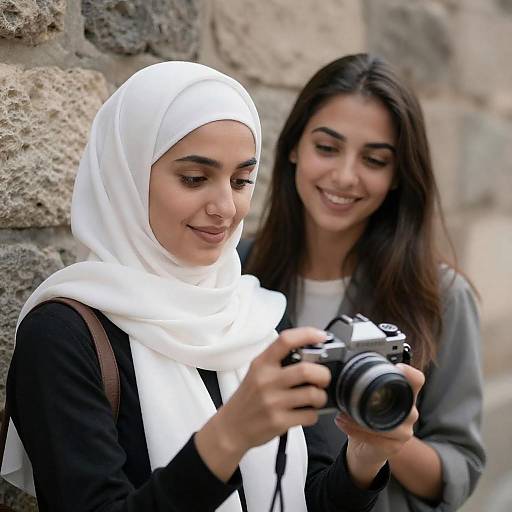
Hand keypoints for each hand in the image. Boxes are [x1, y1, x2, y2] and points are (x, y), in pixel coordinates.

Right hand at [195, 327, 330, 480]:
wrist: (231, 427)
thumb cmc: (248, 399)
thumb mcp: (256, 372)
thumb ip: (278, 362)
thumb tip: (310, 354)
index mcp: (262, 363)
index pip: (286, 340)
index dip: (307, 335)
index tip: (320, 336)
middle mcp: (266, 380)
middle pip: (306, 370)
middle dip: (323, 374)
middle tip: (323, 378)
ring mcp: (273, 402)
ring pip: (313, 395)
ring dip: (321, 397)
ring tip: (315, 398)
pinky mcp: (279, 421)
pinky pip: (309, 416)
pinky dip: (313, 414)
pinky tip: (305, 412)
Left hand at [336, 364, 424, 487]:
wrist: (364, 447)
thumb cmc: (366, 418)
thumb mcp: (367, 399)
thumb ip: (364, 384)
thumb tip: (343, 369)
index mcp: (404, 395)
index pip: (416, 380)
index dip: (411, 373)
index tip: (399, 368)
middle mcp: (409, 412)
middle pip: (401, 402)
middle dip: (372, 400)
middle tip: (351, 396)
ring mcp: (404, 431)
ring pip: (385, 423)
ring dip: (358, 418)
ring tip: (342, 413)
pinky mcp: (395, 446)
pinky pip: (375, 438)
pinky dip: (355, 430)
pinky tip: (342, 423)